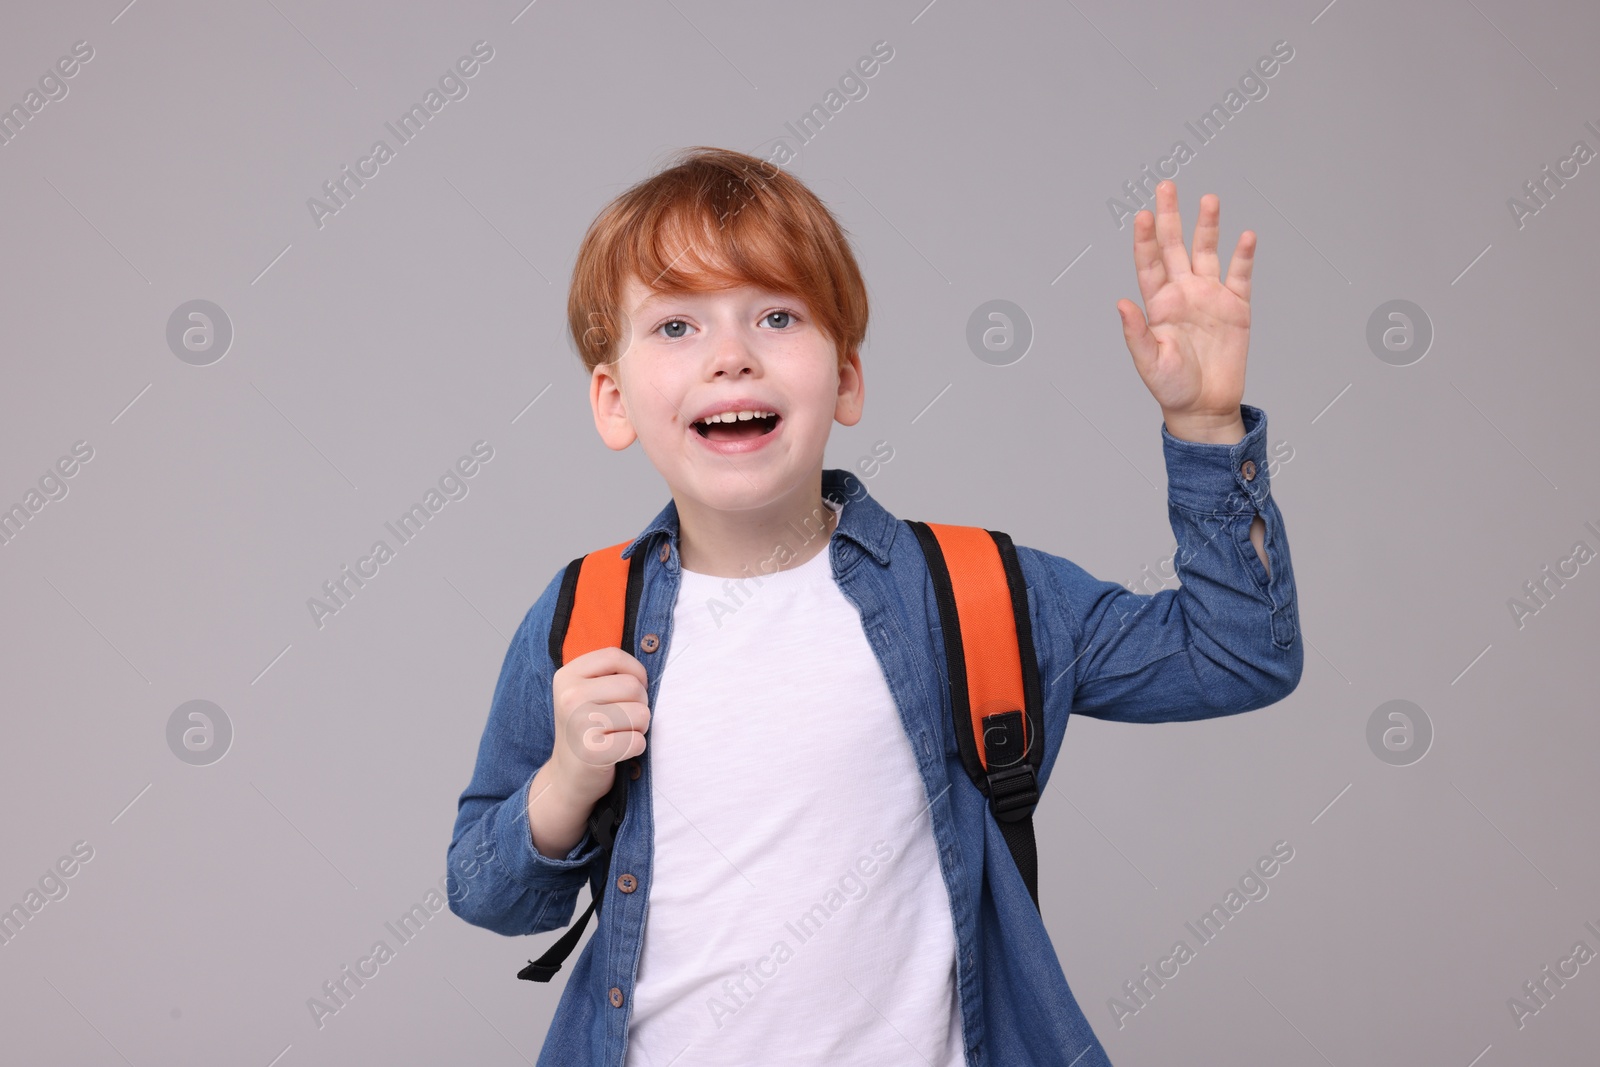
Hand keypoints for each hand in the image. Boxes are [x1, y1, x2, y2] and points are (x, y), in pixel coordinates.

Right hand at [546, 646, 651, 807]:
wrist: (568, 776)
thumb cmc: (587, 728)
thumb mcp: (587, 693)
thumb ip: (611, 674)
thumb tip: (650, 665)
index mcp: (567, 676)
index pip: (614, 656)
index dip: (635, 672)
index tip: (631, 690)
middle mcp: (569, 696)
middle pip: (633, 686)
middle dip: (640, 704)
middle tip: (624, 720)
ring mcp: (578, 723)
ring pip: (641, 714)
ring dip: (639, 728)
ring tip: (619, 734)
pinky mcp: (592, 751)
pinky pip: (638, 741)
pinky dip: (636, 748)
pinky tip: (618, 751)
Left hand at [1117, 181, 1253, 438]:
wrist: (1205, 407)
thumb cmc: (1172, 388)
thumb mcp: (1149, 363)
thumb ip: (1136, 333)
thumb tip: (1122, 304)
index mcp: (1158, 305)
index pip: (1149, 263)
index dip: (1146, 239)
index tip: (1143, 215)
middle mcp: (1182, 294)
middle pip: (1175, 247)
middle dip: (1171, 216)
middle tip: (1166, 186)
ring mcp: (1209, 298)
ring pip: (1207, 253)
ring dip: (1207, 227)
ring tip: (1208, 199)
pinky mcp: (1235, 308)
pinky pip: (1240, 276)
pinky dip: (1244, 256)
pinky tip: (1246, 235)